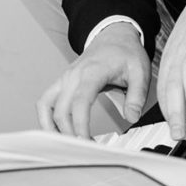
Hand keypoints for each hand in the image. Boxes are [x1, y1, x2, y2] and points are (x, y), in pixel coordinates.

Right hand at [36, 22, 149, 138]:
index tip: (87, 143)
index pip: (79, 102)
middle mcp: (73, 75)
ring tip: (70, 145)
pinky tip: (57, 132)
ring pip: (47, 106)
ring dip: (54, 128)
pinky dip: (46, 118)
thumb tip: (132, 117)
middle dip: (70, 135)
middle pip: (61, 110)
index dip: (80, 126)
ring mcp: (65, 78)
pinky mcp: (62, 82)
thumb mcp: (140, 70)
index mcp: (92, 71)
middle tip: (86, 151)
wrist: (114, 35)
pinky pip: (45, 101)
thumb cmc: (126, 52)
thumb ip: (137, 94)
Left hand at [157, 0, 185, 140]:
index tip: (174, 132)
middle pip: (174, 81)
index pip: (165, 89)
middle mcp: (181, 53)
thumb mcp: (185, 56)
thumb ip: (184, 83)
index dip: (168, 112)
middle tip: (179, 130)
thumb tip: (185, 113)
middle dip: (175, 108)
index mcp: (172, 60)